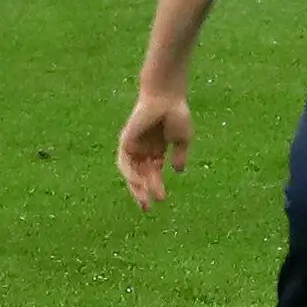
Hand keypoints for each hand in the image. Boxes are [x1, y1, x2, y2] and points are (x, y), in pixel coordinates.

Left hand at [117, 92, 191, 206]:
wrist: (167, 97)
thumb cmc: (176, 113)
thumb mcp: (182, 139)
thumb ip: (179, 155)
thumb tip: (178, 171)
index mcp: (157, 149)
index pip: (153, 173)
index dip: (156, 187)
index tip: (161, 200)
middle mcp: (143, 149)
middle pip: (141, 176)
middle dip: (144, 192)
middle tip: (148, 209)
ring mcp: (134, 145)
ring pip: (131, 172)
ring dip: (136, 187)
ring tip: (144, 200)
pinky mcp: (126, 140)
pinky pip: (124, 162)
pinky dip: (130, 174)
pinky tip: (138, 183)